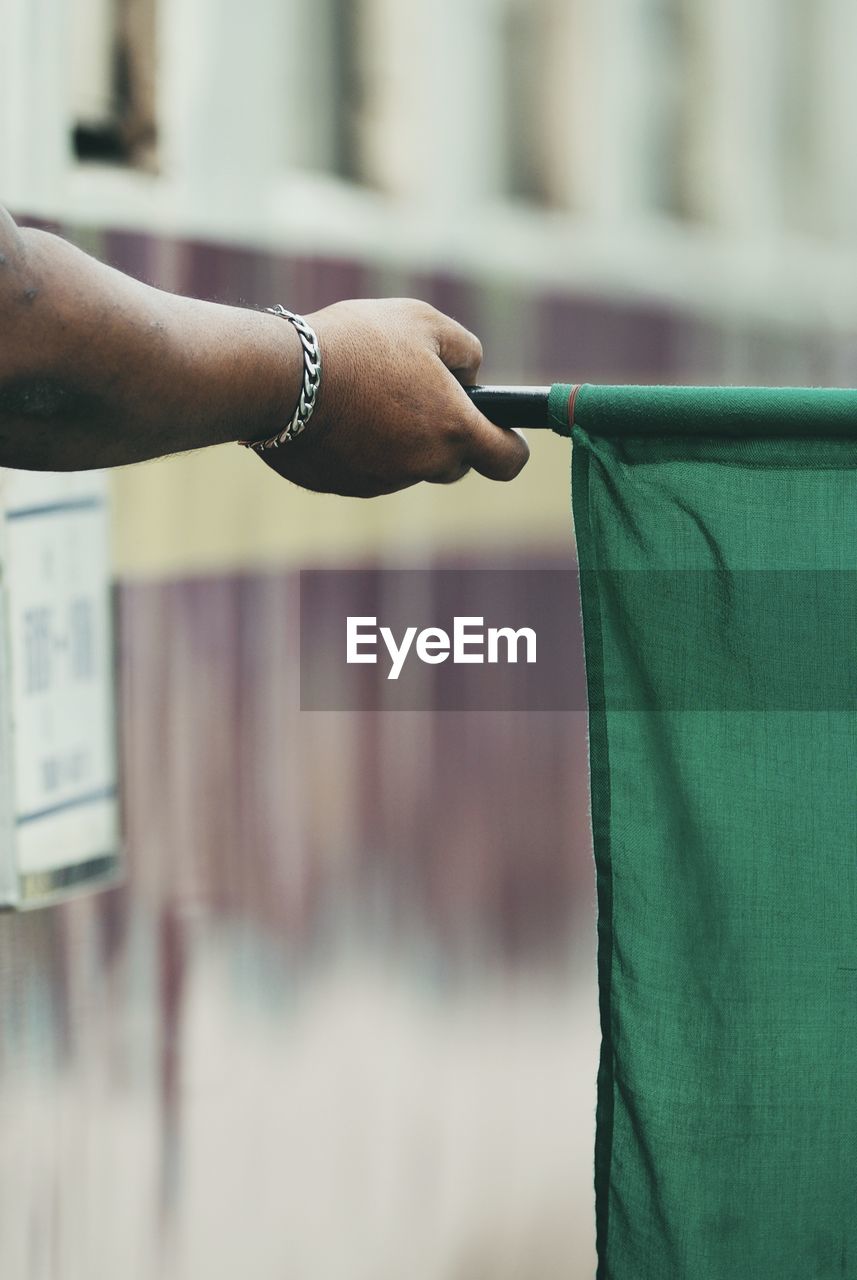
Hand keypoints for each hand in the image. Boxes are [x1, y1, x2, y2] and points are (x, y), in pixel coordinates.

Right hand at [255, 298, 528, 497]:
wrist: (281, 378)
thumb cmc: (358, 343)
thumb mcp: (424, 321)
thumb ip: (465, 351)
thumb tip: (471, 377)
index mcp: (453, 429)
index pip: (507, 462)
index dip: (510, 446)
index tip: (500, 429)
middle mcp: (422, 466)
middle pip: (454, 463)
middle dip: (446, 434)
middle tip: (416, 391)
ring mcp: (382, 482)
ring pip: (408, 465)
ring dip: (400, 438)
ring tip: (367, 392)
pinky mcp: (345, 488)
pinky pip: (367, 469)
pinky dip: (362, 447)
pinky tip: (337, 411)